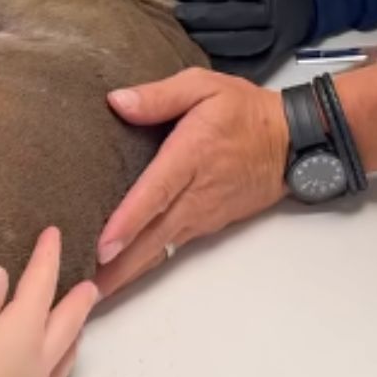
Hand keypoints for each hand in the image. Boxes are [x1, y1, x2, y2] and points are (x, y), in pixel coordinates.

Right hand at [0, 227, 97, 376]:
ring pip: (63, 354)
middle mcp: (36, 358)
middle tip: (93, 283)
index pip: (40, 283)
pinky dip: (61, 369)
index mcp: (23, 328)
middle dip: (77, 299)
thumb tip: (1, 273)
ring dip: (75, 333)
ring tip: (81, 324)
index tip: (55, 232)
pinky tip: (54, 374)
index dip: (47, 256)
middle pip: (64, 321)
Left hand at [95, 69, 287, 296]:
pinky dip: (147, 260)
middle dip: (119, 265)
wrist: (290, 141)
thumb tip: (118, 101)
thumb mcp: (203, 86)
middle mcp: (196, 192)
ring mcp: (203, 213)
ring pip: (162, 248)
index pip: (157, 192)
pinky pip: (172, 245)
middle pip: (154, 236)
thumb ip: (159, 95)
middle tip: (85, 290)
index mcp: (191, 154)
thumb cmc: (245, 111)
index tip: (104, 245)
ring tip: (95, 290)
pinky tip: (126, 268)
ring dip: (129, 270)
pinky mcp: (207, 223)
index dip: (129, 220)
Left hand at [171, 0, 315, 81]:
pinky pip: (252, 65)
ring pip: (242, 43)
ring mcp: (275, 35)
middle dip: (201, 17)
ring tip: (186, 38)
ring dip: (211, 43)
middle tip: (177, 16)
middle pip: (233, 16)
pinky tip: (206, 62)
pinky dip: (229, 66)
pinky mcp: (277, 55)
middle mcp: (271, 11)